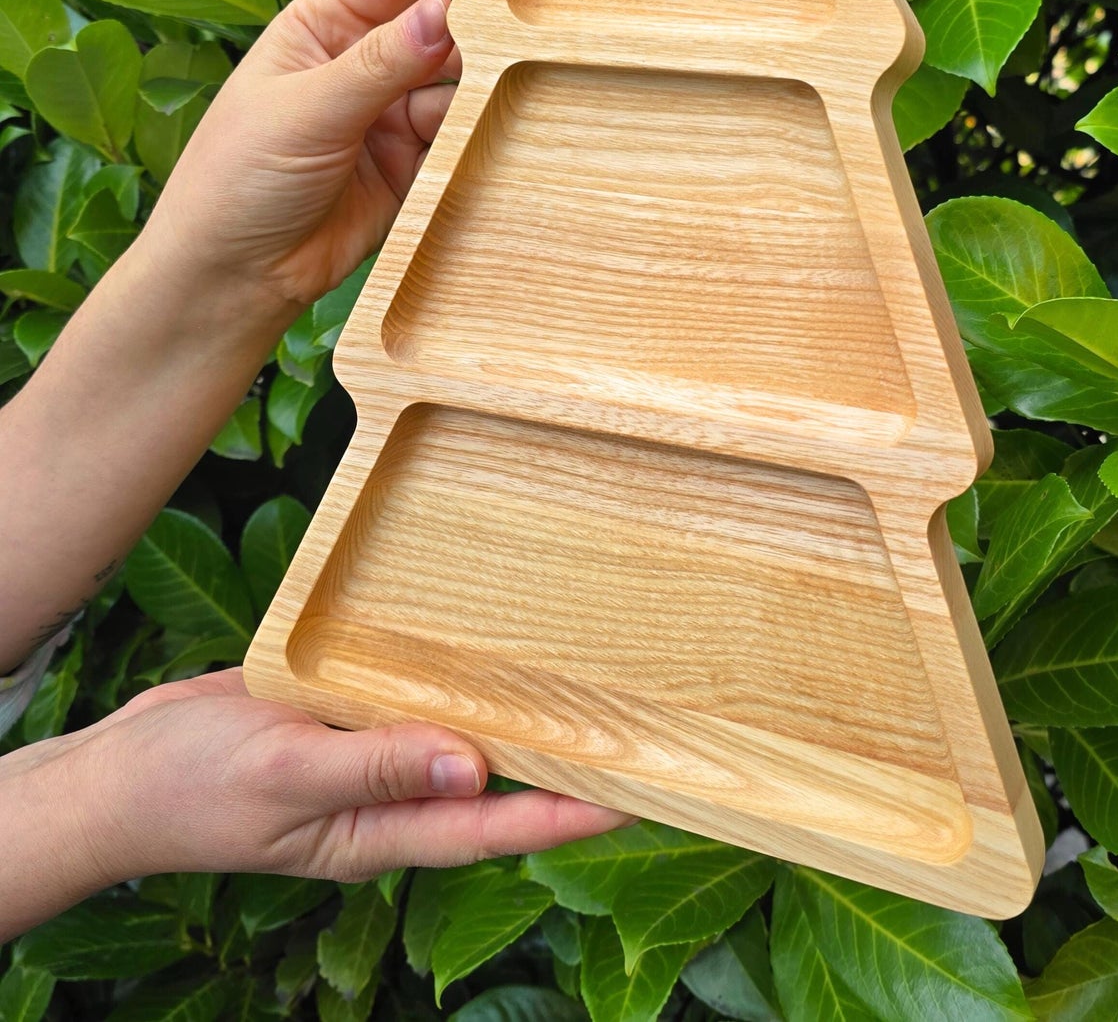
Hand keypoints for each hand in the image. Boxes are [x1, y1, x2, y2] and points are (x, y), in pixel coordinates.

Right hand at [1, 669, 630, 935]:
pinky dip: (453, 679)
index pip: (496, 824)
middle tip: (636, 735)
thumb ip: (376, 769)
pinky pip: (414, 700)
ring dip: (514, 717)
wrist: (118, 771)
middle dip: (560, 766)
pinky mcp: (347, 716)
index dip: (568, 812)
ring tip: (587, 689)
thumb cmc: (188, 788)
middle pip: (493, 785)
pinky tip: (488, 649)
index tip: (638, 793)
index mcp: (381, 830)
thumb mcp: (283, 776)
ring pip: (459, 736)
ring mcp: (371, 756)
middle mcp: (390, 797)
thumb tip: (473, 768)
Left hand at [141, 0, 485, 321]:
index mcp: (319, 29)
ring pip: (453, 88)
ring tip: (499, 98)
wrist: (233, 279)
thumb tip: (444, 10)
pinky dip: (475, 138)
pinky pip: (456, 141)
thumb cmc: (238, 180)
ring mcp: (386, 118)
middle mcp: (358, 66)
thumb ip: (380, 63)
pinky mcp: (409, 169)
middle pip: (433, 28)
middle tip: (519, 34)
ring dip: (477, 91)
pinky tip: (488, 138)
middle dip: (473, 29)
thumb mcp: (306, 110)